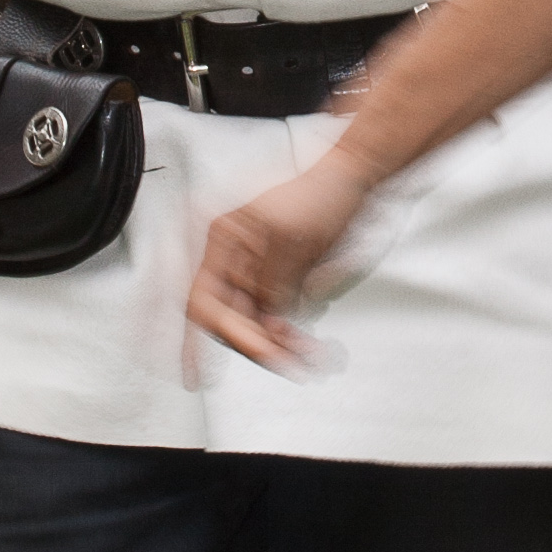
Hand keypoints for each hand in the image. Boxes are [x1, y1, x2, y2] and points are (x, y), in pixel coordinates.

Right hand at [185, 143, 382, 373]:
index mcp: (222, 239)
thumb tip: (263, 317)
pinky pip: (275, 317)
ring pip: (253, 322)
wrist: (355, 180)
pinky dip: (288, 334)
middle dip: (251, 344)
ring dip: (274, 344)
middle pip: (226, 316)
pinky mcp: (279, 281)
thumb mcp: (291, 235)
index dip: (196, 339)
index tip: (199, 372)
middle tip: (281, 363)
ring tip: (304, 356)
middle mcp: (232, 257)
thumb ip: (271, 279)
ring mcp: (255, 271)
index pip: (201, 299)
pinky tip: (304, 344)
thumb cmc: (320, 191)